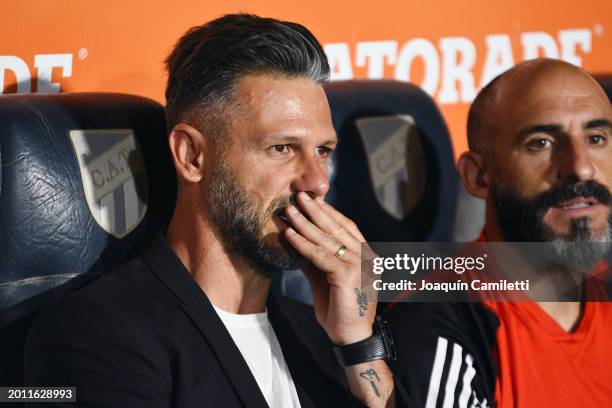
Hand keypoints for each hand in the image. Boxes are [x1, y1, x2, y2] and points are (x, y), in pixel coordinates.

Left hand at [283, 192, 376, 344]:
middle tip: (298, 196)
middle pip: (337, 228)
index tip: (311, 200)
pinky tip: (289, 235)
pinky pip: (321, 256)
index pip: (346, 226)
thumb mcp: (325, 279)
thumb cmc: (339, 309)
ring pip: (327, 239)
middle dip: (315, 211)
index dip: (328, 212)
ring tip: (289, 211)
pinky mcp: (348, 276)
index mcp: (366, 255)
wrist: (350, 337)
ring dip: (305, 224)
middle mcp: (366, 257)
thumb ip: (315, 261)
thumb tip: (296, 242)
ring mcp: (359, 266)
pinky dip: (303, 244)